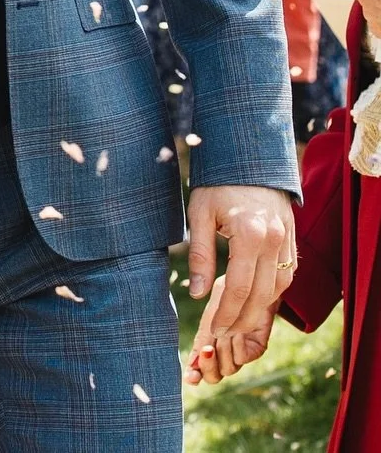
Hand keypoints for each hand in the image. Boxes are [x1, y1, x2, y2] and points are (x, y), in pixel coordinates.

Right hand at [184, 272, 277, 385]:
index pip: (198, 366)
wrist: (255, 283)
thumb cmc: (230, 292)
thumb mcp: (212, 309)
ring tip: (224, 331)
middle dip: (208, 367)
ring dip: (223, 350)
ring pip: (228, 369)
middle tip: (207, 350)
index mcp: (208, 341)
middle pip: (213, 376)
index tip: (190, 378)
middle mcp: (224, 351)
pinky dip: (236, 346)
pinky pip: (242, 358)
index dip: (194, 374)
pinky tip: (236, 332)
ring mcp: (240, 351)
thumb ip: (205, 330)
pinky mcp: (256, 349)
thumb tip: (197, 352)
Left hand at [187, 185, 294, 344]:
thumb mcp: (200, 212)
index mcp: (249, 233)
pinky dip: (273, 293)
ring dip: (259, 310)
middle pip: (260, 295)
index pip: (238, 287)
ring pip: (278, 289)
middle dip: (242, 320)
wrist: (249, 155)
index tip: (214, 329)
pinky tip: (257, 301)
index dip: (226, 313)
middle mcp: (273, 240)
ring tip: (238, 324)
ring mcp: (286, 240)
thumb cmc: (218, 182)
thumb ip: (201, 254)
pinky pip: (286, 275)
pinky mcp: (292, 239)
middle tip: (224, 335)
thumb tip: (198, 294)